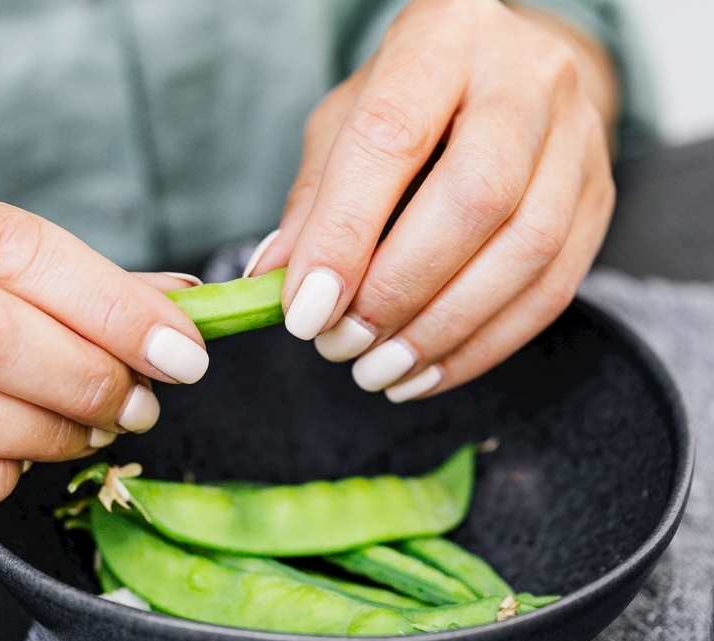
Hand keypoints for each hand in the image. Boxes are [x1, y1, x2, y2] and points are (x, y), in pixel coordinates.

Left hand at [247, 0, 617, 401]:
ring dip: (443, 330)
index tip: (306, 310)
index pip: (390, 137)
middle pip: (476, 197)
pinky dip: (484, 345)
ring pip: (526, 250)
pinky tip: (428, 372)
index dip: (345, 234)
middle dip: (399, 289)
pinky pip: (554, 287)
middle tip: (342, 345)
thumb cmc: (411, 100)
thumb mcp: (346, 122)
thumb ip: (314, 198)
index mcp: (443, 37)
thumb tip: (273, 279)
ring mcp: (579, 135)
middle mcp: (526, 75)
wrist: (507, 75)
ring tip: (379, 371)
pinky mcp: (601, 196)